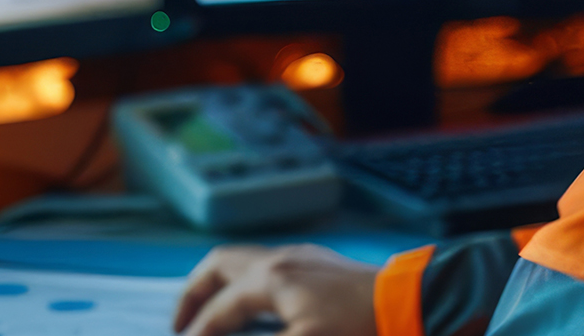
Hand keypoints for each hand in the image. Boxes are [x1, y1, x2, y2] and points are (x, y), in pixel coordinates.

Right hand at [173, 243, 380, 335]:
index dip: (199, 334)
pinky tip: (253, 309)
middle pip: (220, 264)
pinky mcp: (314, 262)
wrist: (403, 302)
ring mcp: (297, 256)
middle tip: (180, 325)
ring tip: (210, 317)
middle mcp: (278, 259)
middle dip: (194, 292)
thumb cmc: (354, 326)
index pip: (219, 310)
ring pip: (242, 261)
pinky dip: (245, 284)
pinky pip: (265, 265)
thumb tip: (220, 335)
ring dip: (219, 285)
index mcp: (269, 278)